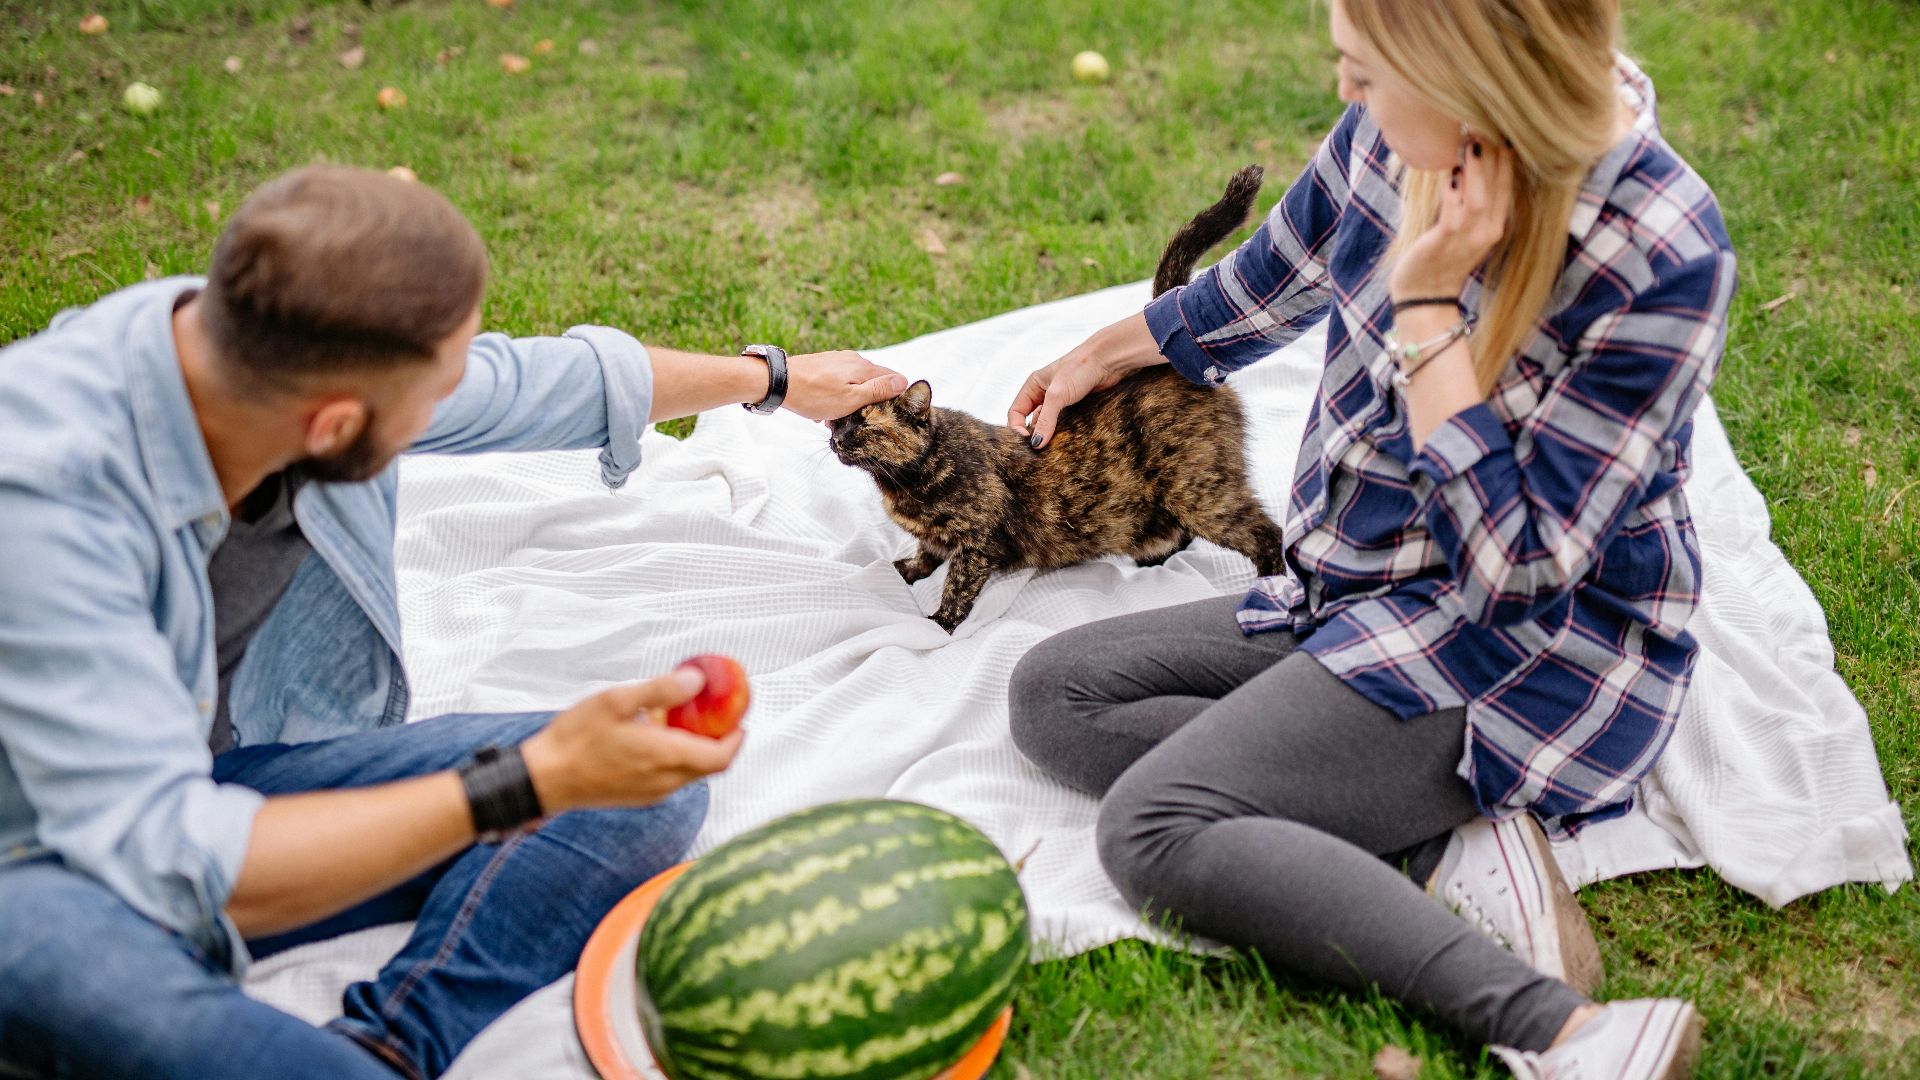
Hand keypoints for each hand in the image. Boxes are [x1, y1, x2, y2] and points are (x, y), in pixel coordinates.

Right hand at [521, 669, 743, 812]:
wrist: (544, 779)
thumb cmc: (575, 738)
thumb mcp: (616, 700)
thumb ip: (660, 690)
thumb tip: (697, 680)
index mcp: (664, 757)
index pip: (721, 757)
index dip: (737, 739)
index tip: (740, 718)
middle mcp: (664, 781)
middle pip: (710, 767)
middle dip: (720, 741)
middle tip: (716, 714)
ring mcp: (652, 793)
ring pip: (691, 773)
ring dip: (696, 748)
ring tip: (681, 719)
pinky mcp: (639, 797)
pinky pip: (671, 778)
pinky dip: (677, 758)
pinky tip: (655, 736)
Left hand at [782, 350, 908, 421]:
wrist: (778, 382)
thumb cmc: (814, 395)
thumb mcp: (851, 399)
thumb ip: (878, 390)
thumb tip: (903, 381)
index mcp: (863, 368)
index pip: (892, 378)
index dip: (894, 396)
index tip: (884, 413)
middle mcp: (853, 359)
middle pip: (872, 381)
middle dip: (868, 400)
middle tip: (854, 419)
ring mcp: (837, 360)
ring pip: (854, 382)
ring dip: (849, 400)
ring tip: (834, 417)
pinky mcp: (823, 364)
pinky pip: (838, 381)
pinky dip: (835, 395)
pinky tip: (823, 408)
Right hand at [1006, 312, 1160, 447]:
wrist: (1109, 360)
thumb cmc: (1080, 368)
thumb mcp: (1058, 395)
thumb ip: (1046, 420)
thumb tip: (1036, 444)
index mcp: (1033, 386)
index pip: (1015, 412)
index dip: (1016, 428)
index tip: (1026, 442)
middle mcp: (1043, 393)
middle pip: (1030, 420)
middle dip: (1032, 435)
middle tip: (1037, 451)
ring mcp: (1059, 401)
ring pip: (1047, 424)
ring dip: (1048, 436)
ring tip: (1052, 449)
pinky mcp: (1074, 407)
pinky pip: (1063, 424)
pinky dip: (1062, 433)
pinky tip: (1065, 441)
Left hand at [1388, 134, 1514, 302]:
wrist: (1425, 294)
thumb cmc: (1441, 254)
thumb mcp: (1465, 226)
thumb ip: (1472, 199)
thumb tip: (1469, 160)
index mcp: (1495, 223)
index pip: (1508, 183)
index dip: (1507, 155)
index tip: (1502, 127)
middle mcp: (1488, 229)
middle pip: (1497, 185)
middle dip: (1494, 153)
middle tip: (1485, 121)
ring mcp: (1468, 237)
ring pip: (1479, 196)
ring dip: (1476, 167)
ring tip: (1471, 138)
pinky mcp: (1444, 241)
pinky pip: (1454, 212)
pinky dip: (1454, 190)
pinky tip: (1453, 171)